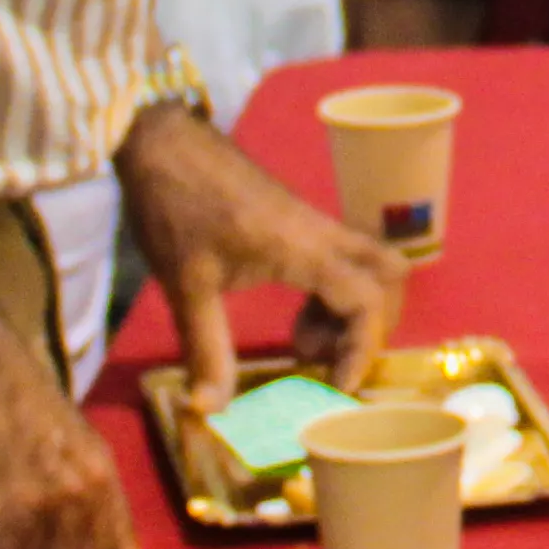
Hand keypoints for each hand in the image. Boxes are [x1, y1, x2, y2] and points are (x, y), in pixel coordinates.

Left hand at [120, 99, 409, 402]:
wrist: (158, 139)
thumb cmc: (174, 206)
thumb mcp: (185, 286)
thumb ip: (205, 349)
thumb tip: (209, 409)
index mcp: (301, 248)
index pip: (365, 300)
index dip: (362, 349)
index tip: (334, 386)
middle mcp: (320, 232)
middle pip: (389, 276)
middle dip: (372, 326)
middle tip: (327, 359)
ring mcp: (312, 222)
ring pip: (370, 265)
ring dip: (352, 310)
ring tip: (303, 343)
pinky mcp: (298, 219)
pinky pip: (343, 258)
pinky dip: (334, 292)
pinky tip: (293, 314)